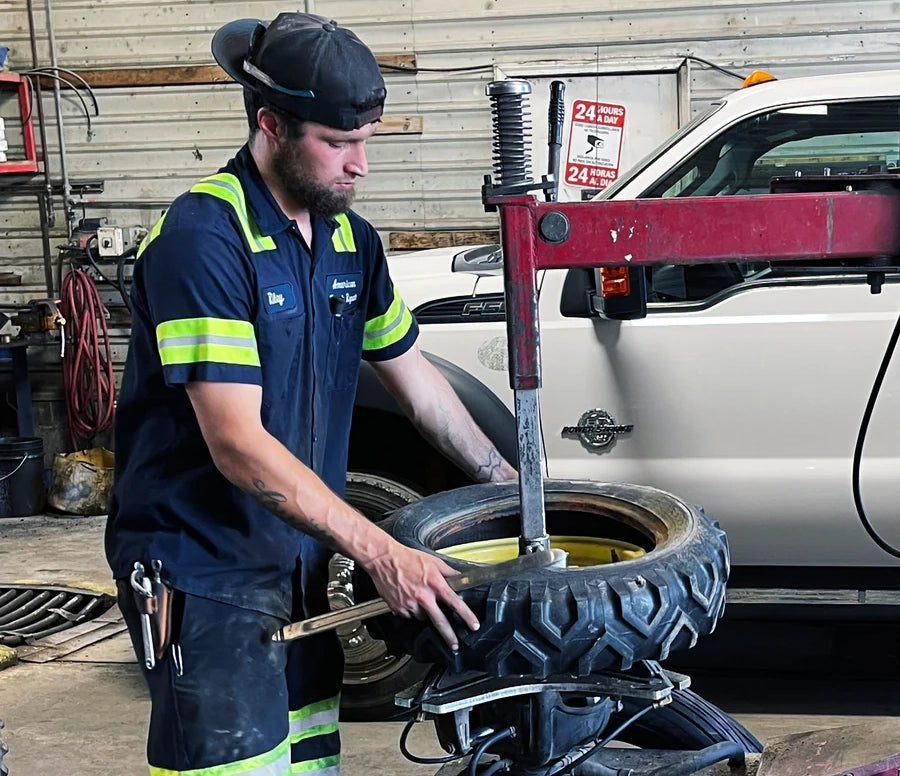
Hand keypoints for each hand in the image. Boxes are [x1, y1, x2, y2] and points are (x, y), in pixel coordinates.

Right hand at [363, 544, 478, 649]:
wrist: (384, 559)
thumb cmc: (407, 558)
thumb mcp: (433, 561)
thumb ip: (448, 572)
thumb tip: (460, 577)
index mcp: (435, 584)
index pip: (455, 603)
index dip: (466, 616)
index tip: (473, 625)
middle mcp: (423, 596)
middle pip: (440, 621)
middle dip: (449, 636)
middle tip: (455, 645)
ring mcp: (410, 604)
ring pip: (423, 617)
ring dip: (425, 614)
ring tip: (421, 602)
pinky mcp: (398, 608)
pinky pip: (409, 615)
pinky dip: (411, 611)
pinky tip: (409, 600)